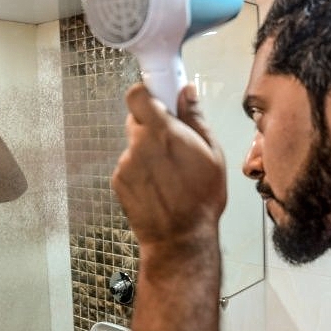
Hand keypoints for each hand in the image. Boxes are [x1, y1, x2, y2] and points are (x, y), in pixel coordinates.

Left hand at [111, 83, 226, 246]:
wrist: (180, 238)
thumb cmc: (201, 199)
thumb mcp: (212, 154)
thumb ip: (195, 118)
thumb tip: (187, 92)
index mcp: (162, 133)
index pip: (137, 95)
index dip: (146, 94)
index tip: (158, 99)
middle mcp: (139, 145)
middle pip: (136, 119)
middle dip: (151, 125)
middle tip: (170, 141)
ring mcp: (125, 164)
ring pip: (133, 145)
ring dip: (146, 151)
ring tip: (168, 173)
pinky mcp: (118, 181)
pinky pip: (128, 165)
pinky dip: (140, 170)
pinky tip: (158, 186)